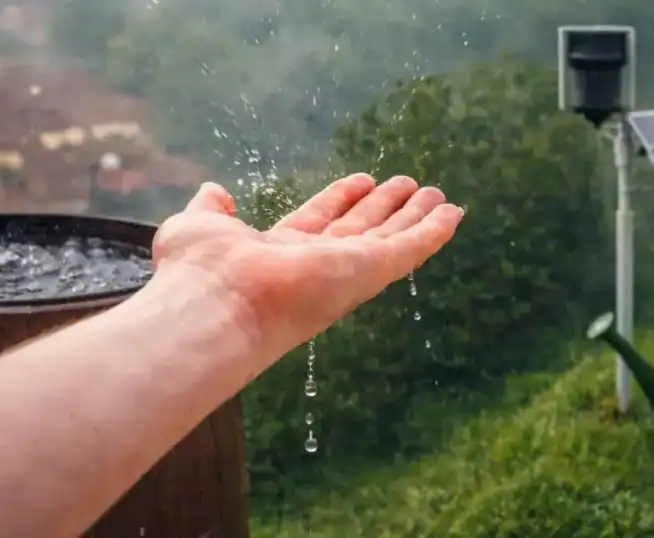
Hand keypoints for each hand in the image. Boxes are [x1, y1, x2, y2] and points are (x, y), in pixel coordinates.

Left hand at [144, 173, 461, 361]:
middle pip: (361, 229)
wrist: (216, 304)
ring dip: (414, 217)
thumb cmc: (201, 271)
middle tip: (409, 186)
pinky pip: (409, 249)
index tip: (362, 181)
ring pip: (390, 238)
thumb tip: (214, 192)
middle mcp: (318, 263)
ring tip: (437, 195)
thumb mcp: (200, 226)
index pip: (319, 221)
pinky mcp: (369, 272)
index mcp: (281, 251)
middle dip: (384, 208)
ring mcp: (346, 269)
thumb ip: (211, 209)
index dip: (340, 200)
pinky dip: (432, 232)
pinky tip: (453, 214)